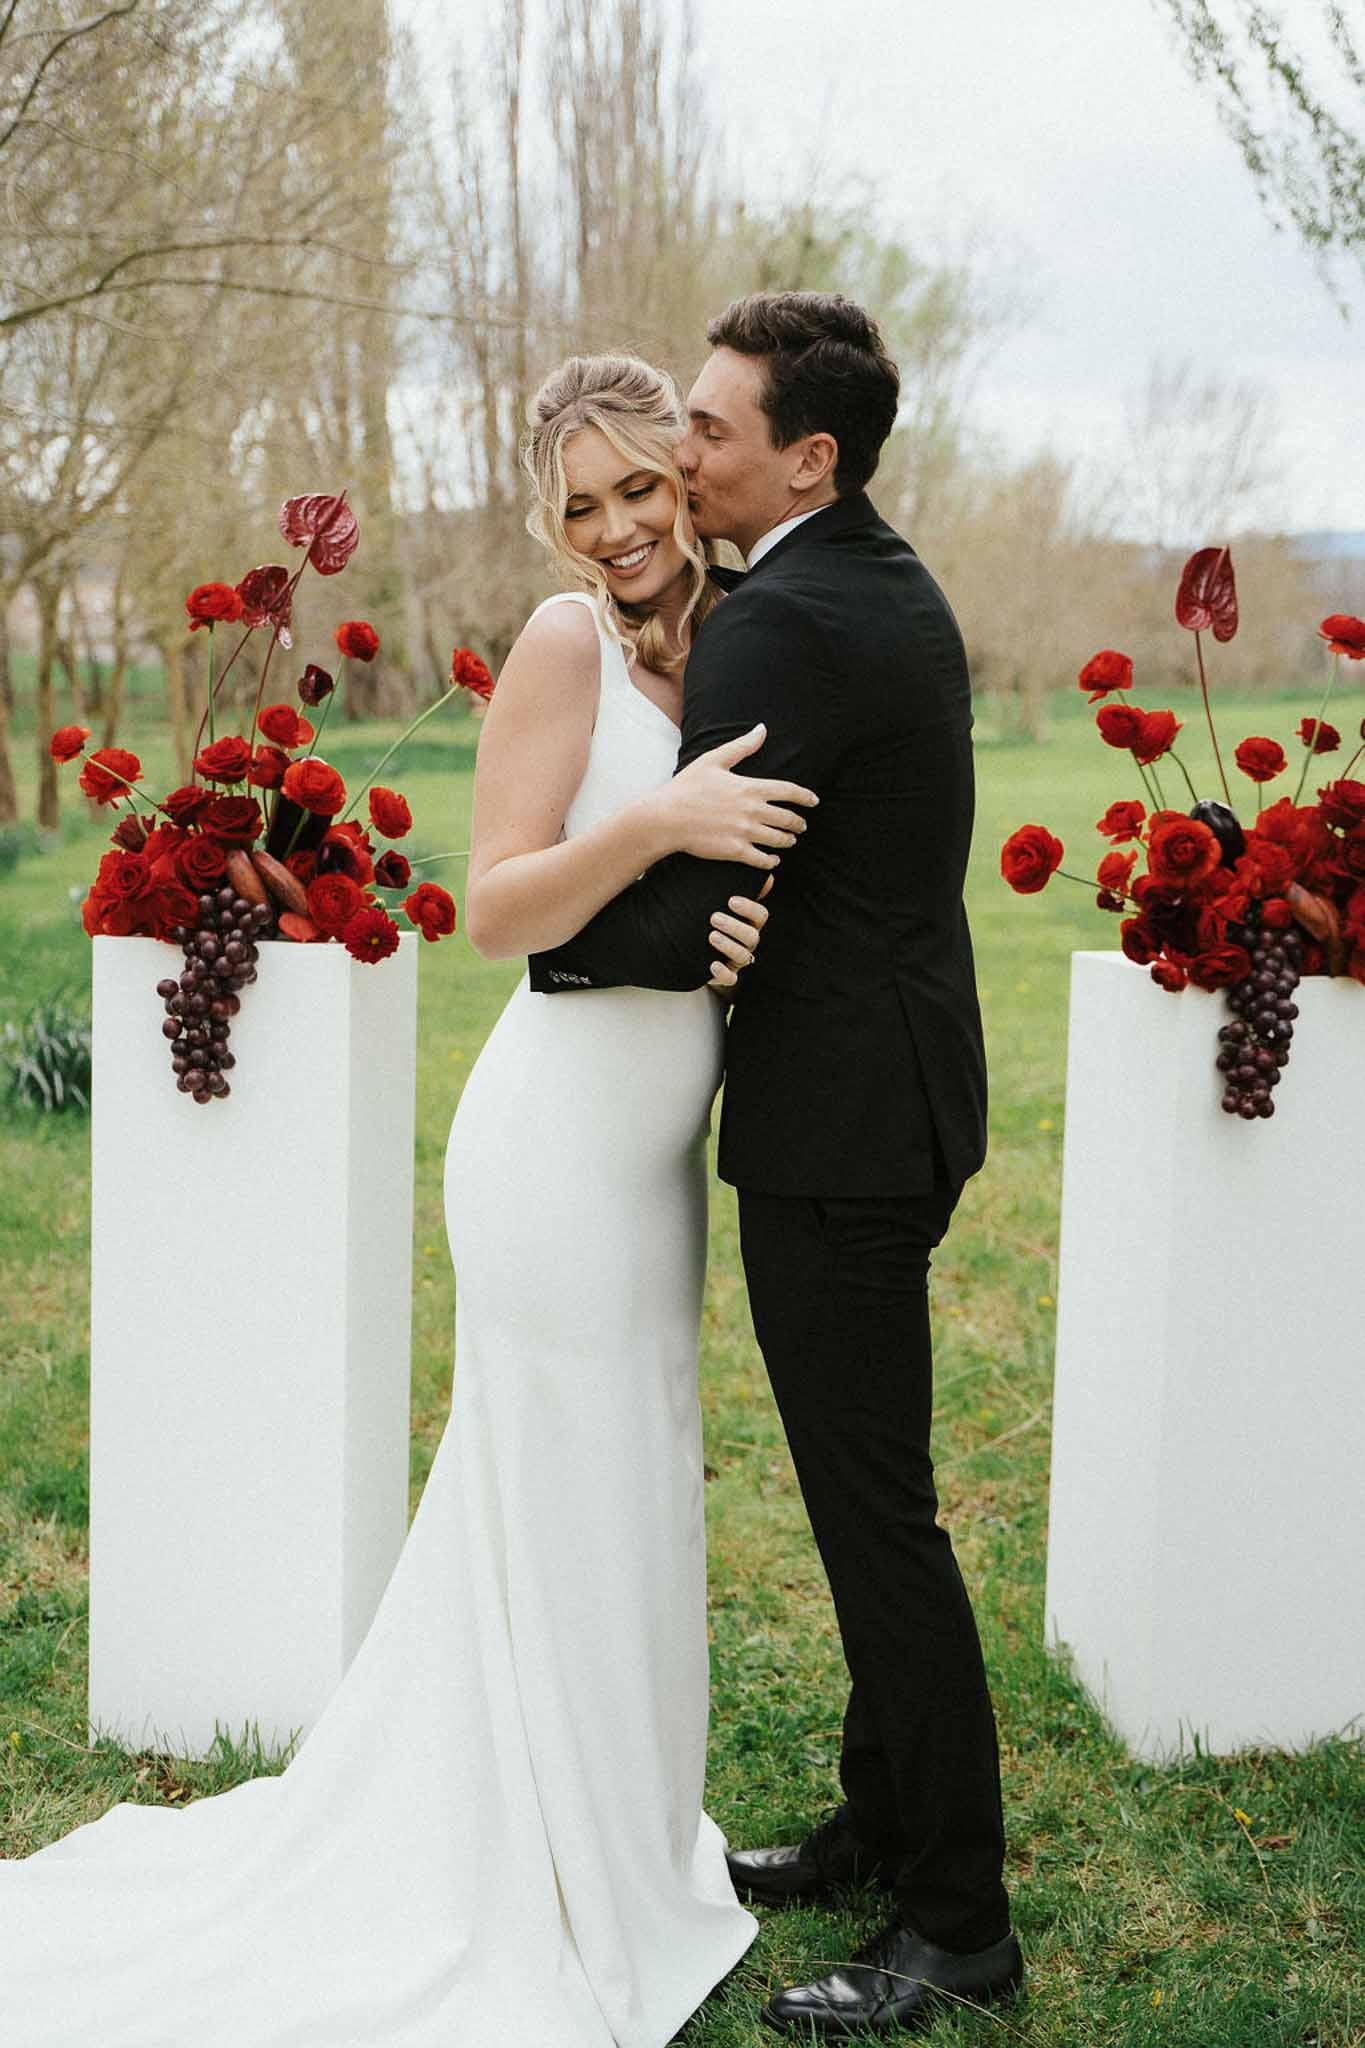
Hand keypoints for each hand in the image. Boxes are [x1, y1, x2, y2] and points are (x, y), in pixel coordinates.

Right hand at [654, 724, 817, 868]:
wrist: (666, 818)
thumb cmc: (687, 787)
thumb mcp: (713, 760)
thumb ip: (741, 746)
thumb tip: (762, 729)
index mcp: (749, 788)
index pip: (789, 791)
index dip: (805, 797)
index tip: (814, 801)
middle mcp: (751, 811)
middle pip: (788, 818)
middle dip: (799, 823)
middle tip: (802, 825)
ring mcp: (744, 832)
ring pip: (779, 840)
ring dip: (788, 841)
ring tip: (790, 840)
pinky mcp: (735, 851)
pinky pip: (762, 860)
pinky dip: (772, 861)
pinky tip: (774, 859)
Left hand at [706, 876, 772, 992]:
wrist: (686, 943)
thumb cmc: (706, 915)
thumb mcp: (715, 898)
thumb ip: (733, 884)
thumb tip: (762, 872)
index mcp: (749, 922)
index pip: (760, 915)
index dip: (749, 908)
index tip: (730, 900)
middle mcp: (748, 941)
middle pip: (752, 936)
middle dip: (735, 926)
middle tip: (714, 917)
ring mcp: (738, 960)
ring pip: (744, 956)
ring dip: (729, 945)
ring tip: (711, 936)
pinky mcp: (726, 975)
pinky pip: (731, 979)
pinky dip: (723, 973)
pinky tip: (712, 964)